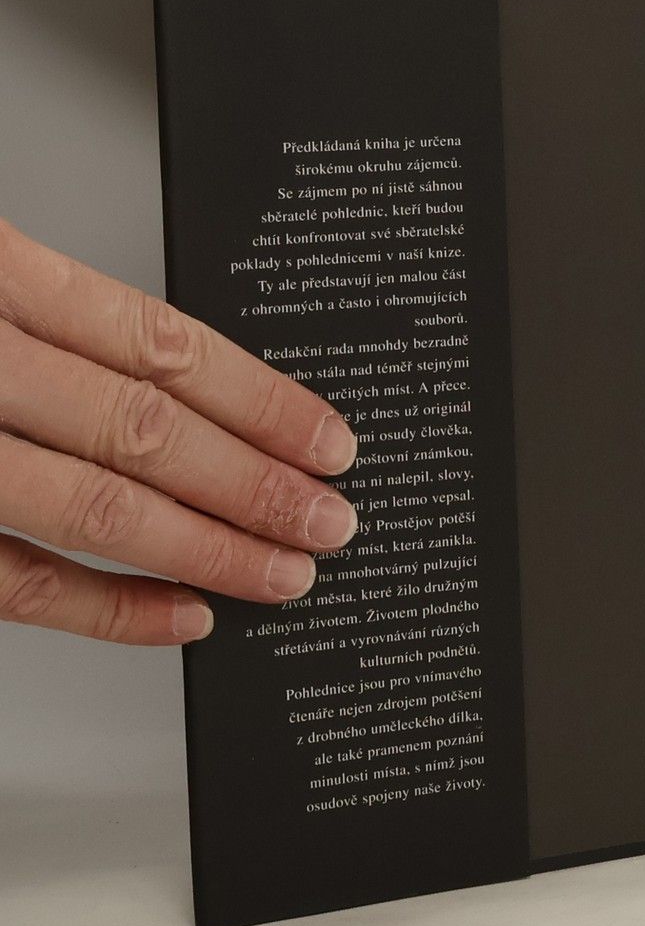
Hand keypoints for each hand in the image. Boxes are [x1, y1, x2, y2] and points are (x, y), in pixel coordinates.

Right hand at [0, 218, 357, 644]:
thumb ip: (50, 311)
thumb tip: (186, 379)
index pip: (161, 346)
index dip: (263, 401)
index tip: (331, 442)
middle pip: (147, 431)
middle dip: (258, 485)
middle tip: (332, 522)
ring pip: (98, 511)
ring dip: (209, 550)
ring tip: (286, 573)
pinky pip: (19, 585)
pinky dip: (109, 609)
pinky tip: (184, 614)